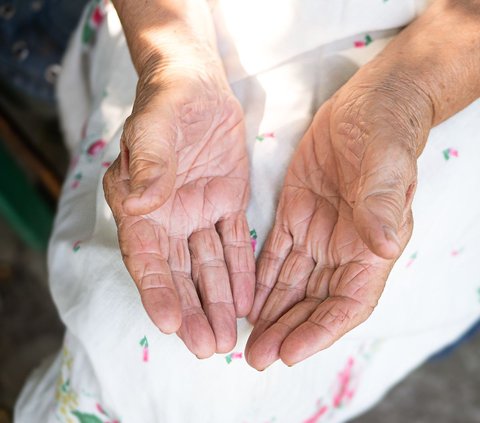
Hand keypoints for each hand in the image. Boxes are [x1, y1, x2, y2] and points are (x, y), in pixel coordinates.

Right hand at [103, 51, 254, 356]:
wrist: (198, 84)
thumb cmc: (167, 100)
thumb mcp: (155, 125)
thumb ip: (149, 162)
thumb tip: (139, 205)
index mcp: (140, 203)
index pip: (147, 256)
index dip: (157, 291)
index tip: (172, 324)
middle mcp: (168, 216)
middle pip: (179, 273)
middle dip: (193, 311)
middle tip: (210, 347)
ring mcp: (199, 212)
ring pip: (208, 266)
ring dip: (218, 300)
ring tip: (229, 337)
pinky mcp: (227, 203)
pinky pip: (235, 244)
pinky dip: (240, 272)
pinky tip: (247, 301)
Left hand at [245, 0, 479, 370]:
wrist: (368, 103)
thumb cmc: (386, 131)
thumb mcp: (385, 163)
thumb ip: (382, 204)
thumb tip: (382, 245)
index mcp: (372, 245)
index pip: (347, 302)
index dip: (320, 330)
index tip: (289, 353)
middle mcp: (344, 247)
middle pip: (313, 302)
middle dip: (287, 330)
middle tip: (255, 356)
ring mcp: (317, 232)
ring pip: (291, 284)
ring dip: (270, 312)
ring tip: (244, 339)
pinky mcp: (295, 213)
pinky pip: (275, 255)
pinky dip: (260, 279)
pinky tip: (244, 298)